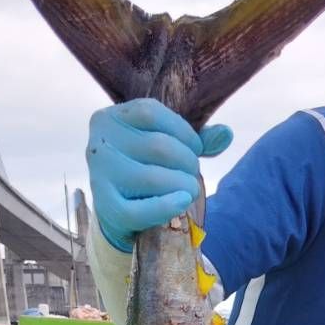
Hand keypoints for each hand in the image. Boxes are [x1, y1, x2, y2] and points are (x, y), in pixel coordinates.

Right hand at [86, 98, 232, 252]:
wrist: (116, 209)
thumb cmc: (143, 168)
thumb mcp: (163, 145)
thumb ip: (193, 139)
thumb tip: (225, 133)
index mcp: (110, 118)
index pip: (151, 112)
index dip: (183, 131)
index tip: (195, 148)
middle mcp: (99, 143)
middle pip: (157, 146)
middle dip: (187, 161)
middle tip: (192, 173)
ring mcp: (100, 177)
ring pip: (152, 178)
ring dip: (183, 185)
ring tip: (189, 190)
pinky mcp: (107, 208)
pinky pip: (140, 211)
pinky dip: (167, 207)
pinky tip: (182, 203)